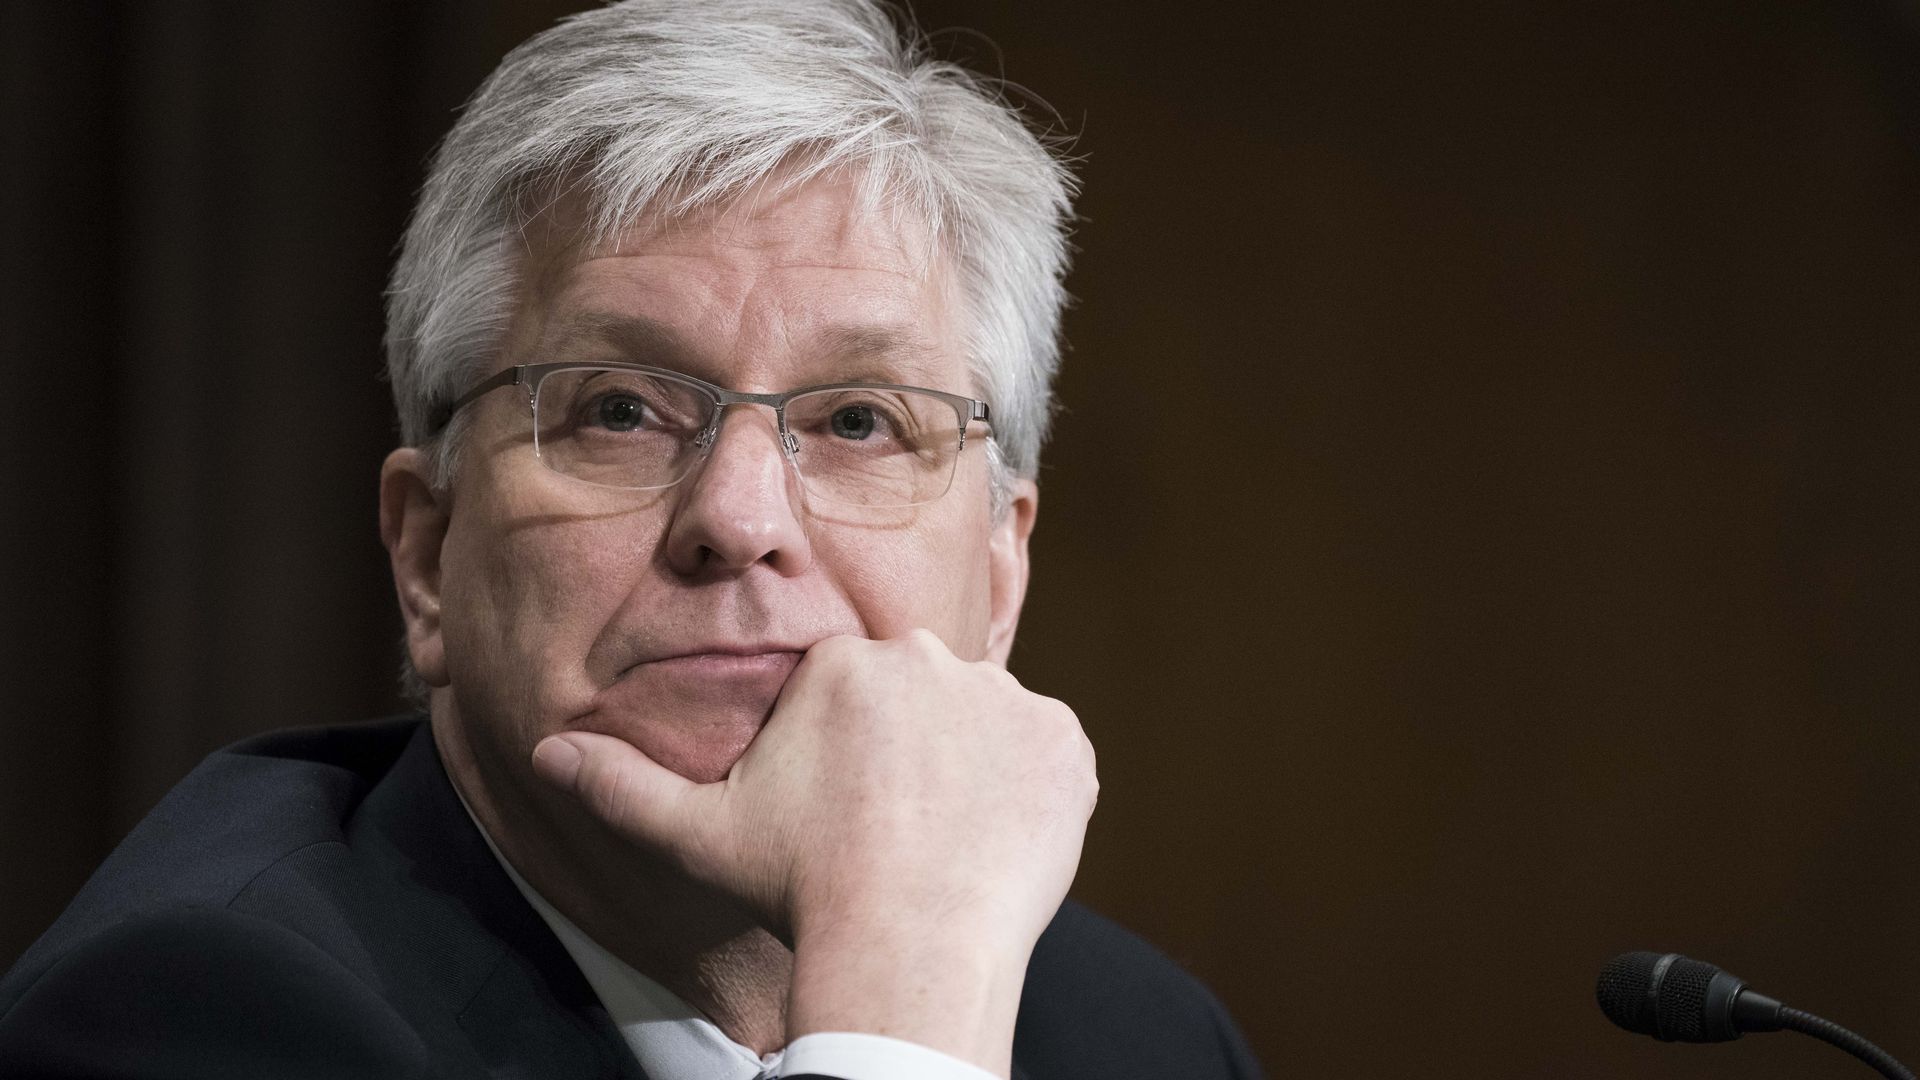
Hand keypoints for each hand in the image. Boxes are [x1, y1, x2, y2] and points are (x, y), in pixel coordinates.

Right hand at [530, 629, 1096, 1075]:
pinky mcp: (1066, 743)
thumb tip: (547, 752)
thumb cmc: (799, 887)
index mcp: (844, 662)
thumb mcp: (699, 835)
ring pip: (984, 727)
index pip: (851, 693)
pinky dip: (1028, 793)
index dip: (844, 759)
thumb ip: (623, 784)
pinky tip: (990, 842)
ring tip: (941, 842)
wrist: (905, 946)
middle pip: (920, 701)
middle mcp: (930, 658)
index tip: (842, 812)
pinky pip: (1047, 756)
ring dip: (969, 771)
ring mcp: (1006, 698)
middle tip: (892, 830)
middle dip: (908, 755)